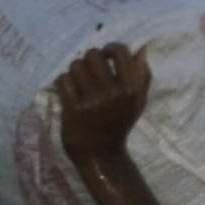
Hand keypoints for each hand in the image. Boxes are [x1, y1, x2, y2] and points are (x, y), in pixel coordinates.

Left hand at [52, 42, 152, 166]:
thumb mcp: (138, 102)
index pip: (119, 50)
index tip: (104, 56)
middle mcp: (113, 94)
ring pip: (75, 65)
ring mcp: (93, 102)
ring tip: (78, 82)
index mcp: (131, 89)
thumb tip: (142, 49)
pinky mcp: (73, 109)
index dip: (109, 48)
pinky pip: (63, 80)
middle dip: (88, 60)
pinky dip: (62, 82)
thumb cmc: (119, 125)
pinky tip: (68, 90)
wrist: (100, 155)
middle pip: (93, 55)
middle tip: (88, 72)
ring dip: (74, 71)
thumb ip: (142, 76)